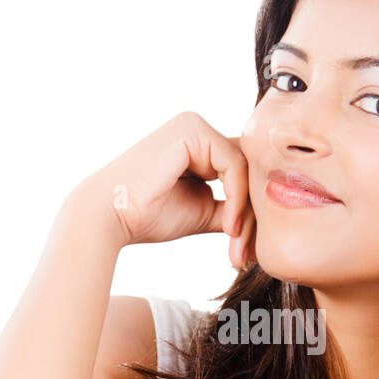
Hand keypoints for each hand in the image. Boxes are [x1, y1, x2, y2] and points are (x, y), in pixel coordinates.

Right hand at [76, 111, 255, 265]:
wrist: (111, 218)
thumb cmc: (147, 216)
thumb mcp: (203, 212)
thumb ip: (232, 208)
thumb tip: (268, 222)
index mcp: (197, 146)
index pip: (241, 172)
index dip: (248, 209)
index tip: (243, 250)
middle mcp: (197, 129)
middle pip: (247, 169)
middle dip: (251, 213)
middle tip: (245, 253)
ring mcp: (194, 126)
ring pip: (245, 169)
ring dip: (246, 210)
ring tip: (234, 242)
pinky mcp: (192, 130)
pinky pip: (234, 165)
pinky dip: (237, 198)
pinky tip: (228, 225)